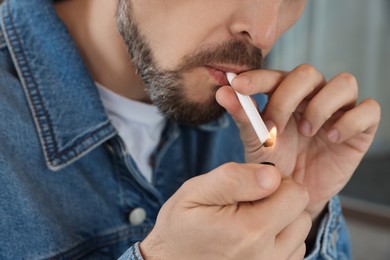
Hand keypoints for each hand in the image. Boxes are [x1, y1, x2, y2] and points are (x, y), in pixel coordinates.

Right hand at [140, 163, 310, 259]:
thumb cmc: (180, 227)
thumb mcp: (195, 192)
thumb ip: (234, 179)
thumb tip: (272, 174)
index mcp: (250, 231)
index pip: (296, 194)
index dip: (275, 181)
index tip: (251, 186)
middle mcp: (267, 256)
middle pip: (302, 213)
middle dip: (280, 200)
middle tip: (249, 203)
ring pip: (299, 233)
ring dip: (281, 221)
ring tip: (249, 222)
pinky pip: (292, 252)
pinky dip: (278, 240)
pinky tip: (254, 237)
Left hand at [216, 64, 380, 217]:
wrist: (293, 196)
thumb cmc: (273, 165)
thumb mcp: (255, 143)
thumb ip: (242, 117)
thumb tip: (222, 92)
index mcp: (285, 96)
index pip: (275, 75)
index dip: (258, 78)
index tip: (238, 86)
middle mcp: (312, 97)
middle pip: (308, 73)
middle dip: (288, 98)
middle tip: (275, 127)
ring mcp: (338, 110)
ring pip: (344, 83)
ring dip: (321, 106)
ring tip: (307, 132)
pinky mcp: (361, 128)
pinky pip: (369, 109)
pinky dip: (351, 121)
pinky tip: (332, 138)